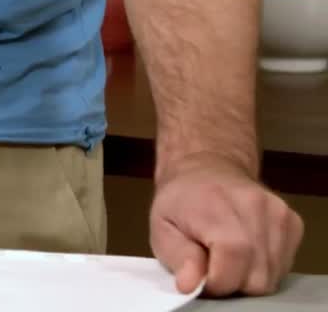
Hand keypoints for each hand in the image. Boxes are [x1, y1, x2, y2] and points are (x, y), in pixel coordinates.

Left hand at [151, 155, 302, 296]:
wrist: (206, 168)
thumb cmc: (179, 201)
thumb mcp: (162, 227)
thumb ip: (177, 257)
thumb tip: (190, 286)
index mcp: (217, 209)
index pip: (230, 271)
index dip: (214, 284)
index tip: (200, 277)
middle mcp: (255, 209)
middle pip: (256, 279)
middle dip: (232, 283)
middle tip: (212, 265)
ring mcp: (279, 214)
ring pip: (273, 276)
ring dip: (249, 276)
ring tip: (226, 255)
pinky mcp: (294, 222)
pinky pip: (284, 265)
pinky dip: (264, 267)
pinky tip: (245, 250)